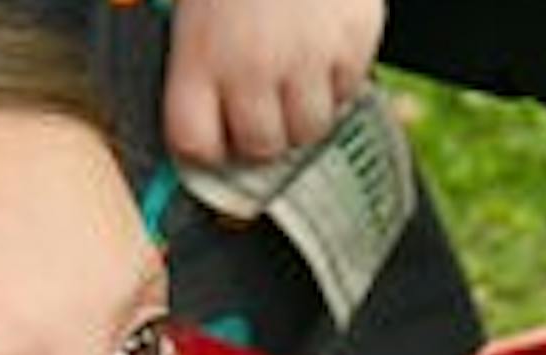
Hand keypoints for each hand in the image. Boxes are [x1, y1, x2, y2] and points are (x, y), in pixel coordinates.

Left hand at [164, 0, 383, 163]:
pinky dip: (337, 83)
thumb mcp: (195, 8)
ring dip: (301, 116)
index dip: (206, 149)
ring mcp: (305, 58)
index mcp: (200, 55)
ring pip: (307, 131)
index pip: (195, 145)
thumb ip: (194, 65)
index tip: (215, 141)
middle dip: (260, 136)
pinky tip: (321, 52)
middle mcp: (251, 66)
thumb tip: (200, 128)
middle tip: (263, 111)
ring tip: (295, 82)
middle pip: (258, 148)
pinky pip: (346, 95)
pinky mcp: (351, 45)